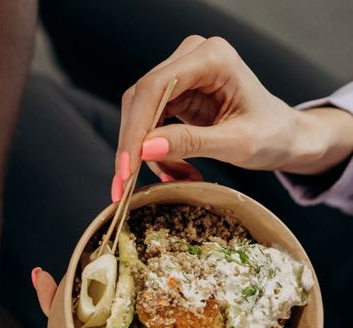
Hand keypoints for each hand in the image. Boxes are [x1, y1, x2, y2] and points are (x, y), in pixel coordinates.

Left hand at [32, 267, 315, 327]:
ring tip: (122, 253)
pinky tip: (176, 277)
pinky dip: (176, 303)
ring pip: (142, 319)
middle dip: (91, 290)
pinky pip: (182, 326)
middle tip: (82, 253)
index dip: (57, 316)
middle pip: (105, 326)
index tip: (40, 278)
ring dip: (133, 288)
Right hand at [114, 35, 352, 191]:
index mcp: (212, 58)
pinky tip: (174, 171)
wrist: (284, 136)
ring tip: (173, 178)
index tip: (127, 169)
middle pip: (140, 100)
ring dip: (146, 154)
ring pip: (139, 116)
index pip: (154, 89)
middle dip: (133, 147)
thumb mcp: (235, 144)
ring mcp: (181, 75)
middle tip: (127, 186)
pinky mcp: (175, 95)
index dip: (134, 129)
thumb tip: (144, 149)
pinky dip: (155, 154)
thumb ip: (190, 144)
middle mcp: (192, 57)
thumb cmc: (272, 135)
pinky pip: (148, 125)